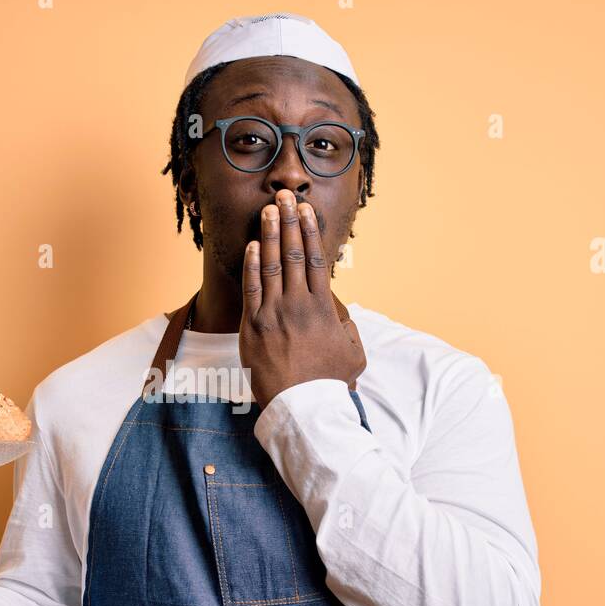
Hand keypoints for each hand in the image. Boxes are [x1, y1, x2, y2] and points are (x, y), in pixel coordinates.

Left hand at [239, 188, 366, 408]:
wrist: (303, 407)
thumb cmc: (329, 383)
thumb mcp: (353, 354)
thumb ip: (348, 328)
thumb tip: (341, 313)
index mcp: (323, 308)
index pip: (314, 260)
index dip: (308, 232)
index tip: (305, 211)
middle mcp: (299, 304)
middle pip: (292, 254)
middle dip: (287, 223)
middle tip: (284, 198)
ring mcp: (274, 314)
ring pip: (271, 265)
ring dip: (269, 235)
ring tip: (267, 211)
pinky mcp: (254, 327)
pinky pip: (251, 289)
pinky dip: (251, 265)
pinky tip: (252, 245)